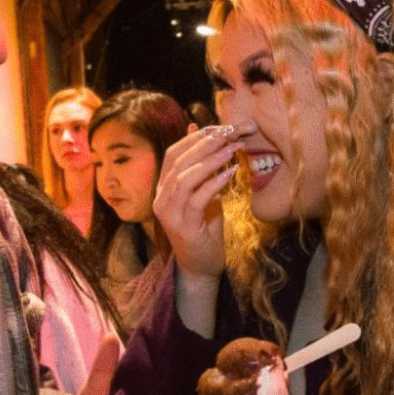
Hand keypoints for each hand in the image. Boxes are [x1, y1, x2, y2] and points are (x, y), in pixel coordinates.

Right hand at [154, 125, 243, 279]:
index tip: (220, 127)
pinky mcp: (183, 227)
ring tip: (232, 149)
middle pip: (178, 162)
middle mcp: (161, 199)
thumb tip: (199, 131)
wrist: (202, 267)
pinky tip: (231, 174)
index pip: (173, 154)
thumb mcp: (203, 193)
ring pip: (184, 178)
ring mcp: (169, 214)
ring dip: (211, 160)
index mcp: (163, 188)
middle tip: (229, 133)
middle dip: (205, 144)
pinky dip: (214, 183)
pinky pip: (197, 199)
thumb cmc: (205, 229)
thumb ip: (201, 167)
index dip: (195, 137)